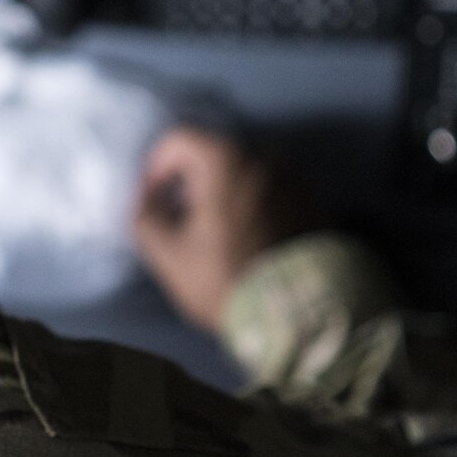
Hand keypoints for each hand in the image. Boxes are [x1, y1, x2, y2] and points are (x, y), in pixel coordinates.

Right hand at [131, 128, 322, 333]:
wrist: (299, 316)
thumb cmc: (226, 279)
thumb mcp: (168, 254)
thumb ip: (144, 216)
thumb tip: (147, 201)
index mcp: (226, 159)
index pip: (179, 141)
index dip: (156, 167)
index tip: (152, 199)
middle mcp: (265, 155)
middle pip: (213, 155)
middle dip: (191, 182)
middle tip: (182, 220)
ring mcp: (294, 177)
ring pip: (244, 173)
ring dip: (224, 193)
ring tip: (217, 234)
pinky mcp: (313, 201)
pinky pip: (271, 190)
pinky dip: (253, 204)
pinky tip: (248, 239)